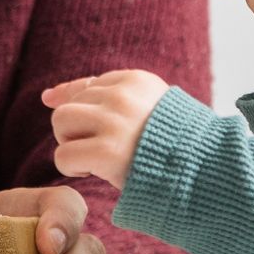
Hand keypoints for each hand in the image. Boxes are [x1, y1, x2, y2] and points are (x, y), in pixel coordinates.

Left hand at [42, 70, 169, 189]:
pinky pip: (63, 155)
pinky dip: (72, 167)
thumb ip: (109, 98)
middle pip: (70, 104)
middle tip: (99, 150)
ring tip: (93, 159)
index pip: (87, 86)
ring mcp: (114, 122)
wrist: (206, 172)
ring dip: (70, 143)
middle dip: (77, 130)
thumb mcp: (152, 108)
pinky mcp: (107, 152)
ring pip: (60, 121)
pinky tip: (94, 172)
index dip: (80, 109)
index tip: (82, 127)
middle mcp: (123, 95)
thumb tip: (47, 95)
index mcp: (137, 81)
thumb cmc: (178, 145)